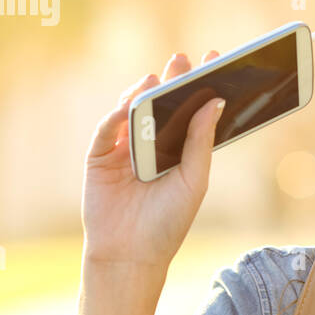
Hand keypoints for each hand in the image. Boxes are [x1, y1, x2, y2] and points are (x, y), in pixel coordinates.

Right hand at [80, 50, 223, 269]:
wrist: (131, 256)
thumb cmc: (168, 223)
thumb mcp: (193, 180)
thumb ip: (200, 141)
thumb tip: (215, 102)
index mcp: (178, 151)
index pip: (190, 112)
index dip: (200, 86)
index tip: (213, 59)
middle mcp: (151, 146)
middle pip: (162, 105)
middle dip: (171, 80)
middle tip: (182, 58)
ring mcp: (123, 150)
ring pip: (132, 112)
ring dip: (143, 92)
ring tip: (157, 77)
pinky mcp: (99, 158)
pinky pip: (107, 130)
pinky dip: (116, 115)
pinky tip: (129, 104)